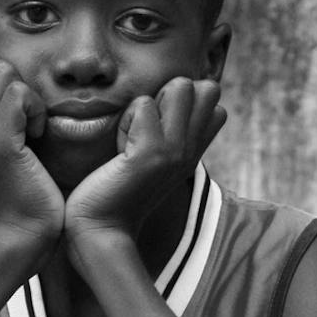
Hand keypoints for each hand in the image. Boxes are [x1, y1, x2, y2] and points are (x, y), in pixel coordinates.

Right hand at [0, 55, 63, 254]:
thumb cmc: (22, 192)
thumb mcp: (0, 146)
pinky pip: (19, 93)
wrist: (22, 234)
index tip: (13, 113)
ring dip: (26, 95)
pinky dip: (36, 109)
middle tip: (26, 119)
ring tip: (31, 129)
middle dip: (14, 81)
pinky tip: (38, 136)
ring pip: (2, 70)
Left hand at [63, 78, 225, 258]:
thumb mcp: (155, 159)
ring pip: (181, 86)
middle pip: (206, 87)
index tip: (157, 133)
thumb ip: (170, 132)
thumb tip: (174, 96)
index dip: (183, 103)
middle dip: (172, 94)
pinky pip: (143, 105)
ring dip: (149, 105)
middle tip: (147, 129)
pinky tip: (120, 151)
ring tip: (134, 138)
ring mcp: (176, 151)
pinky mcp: (153, 152)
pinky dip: (125, 121)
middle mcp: (192, 151)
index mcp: (194, 152)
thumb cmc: (118, 192)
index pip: (214, 102)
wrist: (103, 229)